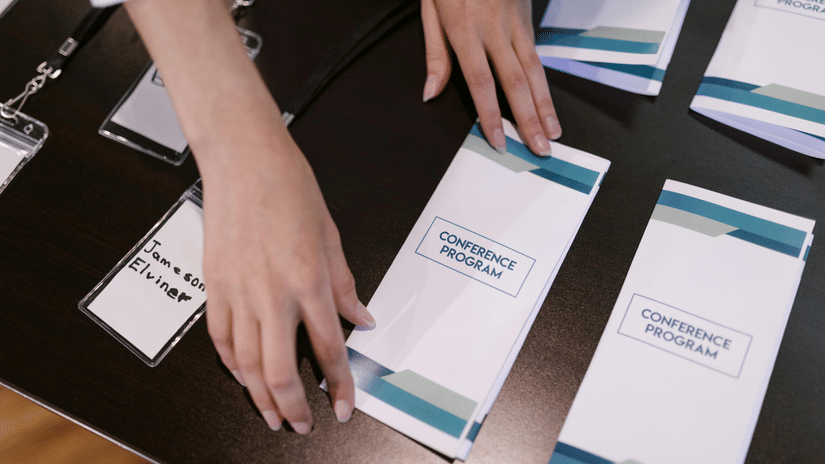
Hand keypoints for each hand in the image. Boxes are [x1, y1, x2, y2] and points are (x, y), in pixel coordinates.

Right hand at [125, 0, 374, 433]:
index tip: (343, 406)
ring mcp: (238, 291)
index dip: (338, 386)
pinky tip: (242, 376)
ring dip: (259, 397)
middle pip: (279, 371)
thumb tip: (362, 318)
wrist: (243, 158)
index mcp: (309, 280)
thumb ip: (345, 284)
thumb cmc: (290, 187)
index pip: (329, 348)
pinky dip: (232, 364)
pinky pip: (220, 338)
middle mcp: (272, 293)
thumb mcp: (331, 235)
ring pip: (245, 363)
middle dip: (293, 407)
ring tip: (272, 415)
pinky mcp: (214, 285)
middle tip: (302, 425)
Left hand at [421, 0, 561, 155]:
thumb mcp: (430, 9)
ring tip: (553, 133)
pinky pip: (537, 57)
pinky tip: (548, 106)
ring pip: (534, 71)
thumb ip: (434, 54)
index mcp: (464, 29)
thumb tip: (431, 93)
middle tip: (540, 148)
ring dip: (545, 106)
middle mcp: (494, 28)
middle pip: (515, 82)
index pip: (481, 82)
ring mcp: (514, 23)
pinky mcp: (526, 19)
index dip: (491, 115)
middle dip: (529, 119)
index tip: (499, 142)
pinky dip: (544, 85)